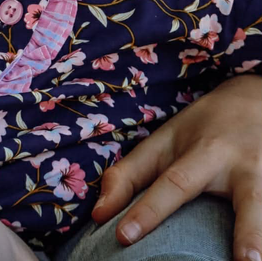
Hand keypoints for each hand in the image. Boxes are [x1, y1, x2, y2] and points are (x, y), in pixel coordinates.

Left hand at [92, 75, 261, 260]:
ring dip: (258, 234)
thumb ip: (129, 176)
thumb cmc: (202, 129)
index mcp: (200, 152)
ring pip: (261, 204)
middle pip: (237, 198)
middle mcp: (234, 164)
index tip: (123, 236)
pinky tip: (261, 254)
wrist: (256, 98)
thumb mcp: (163, 143)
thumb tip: (99, 215)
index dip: (147, 210)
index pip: (171, 183)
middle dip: (237, 230)